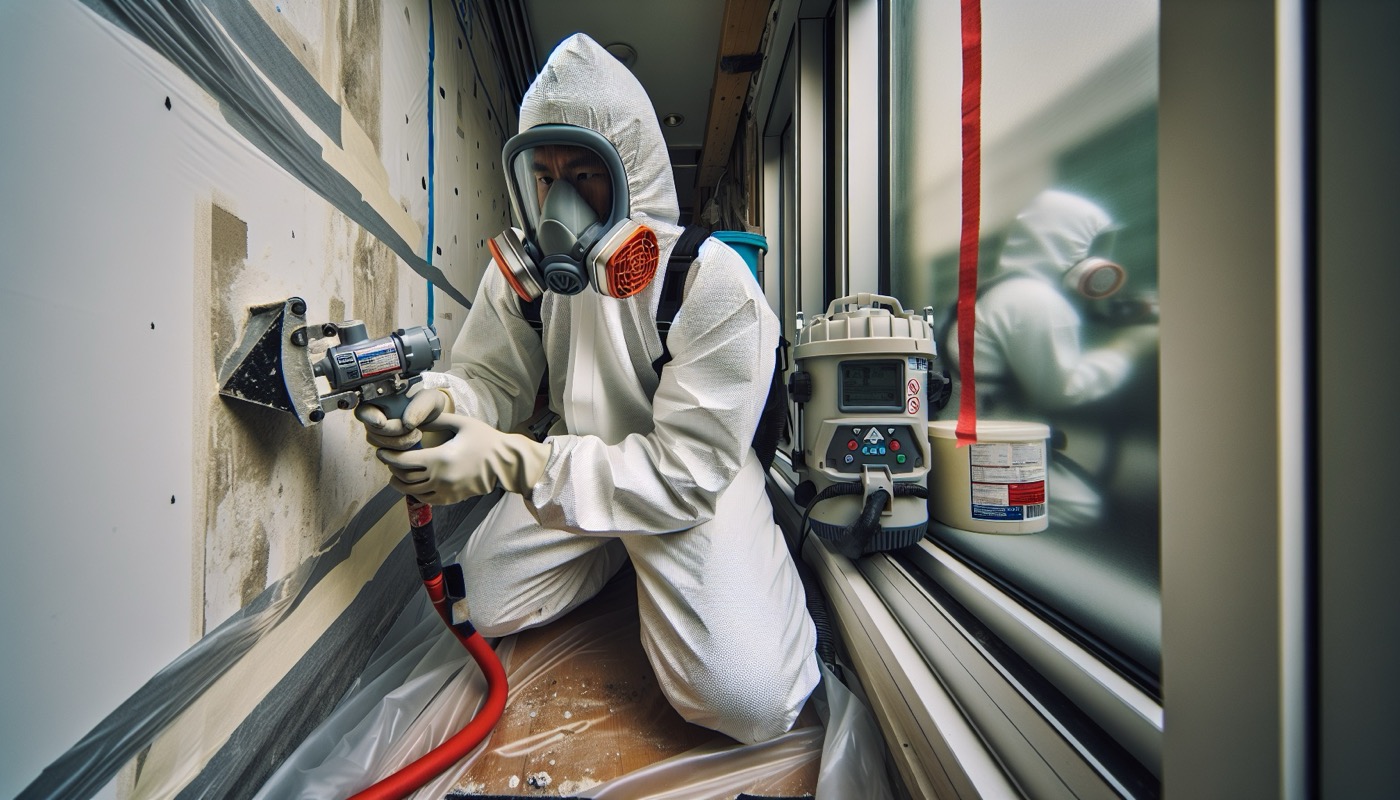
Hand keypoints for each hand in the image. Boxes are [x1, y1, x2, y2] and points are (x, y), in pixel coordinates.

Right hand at [354, 386, 451, 449]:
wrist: (433, 419)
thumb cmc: (428, 405)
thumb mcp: (430, 400)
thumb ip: (420, 407)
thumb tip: (407, 423)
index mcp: (379, 400)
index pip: (363, 410)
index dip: (370, 417)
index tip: (382, 422)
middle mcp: (374, 416)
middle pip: (372, 430)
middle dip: (393, 432)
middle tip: (413, 429)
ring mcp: (377, 433)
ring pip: (378, 443)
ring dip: (399, 443)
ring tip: (417, 434)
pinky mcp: (384, 446)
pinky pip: (386, 454)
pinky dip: (400, 452)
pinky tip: (412, 443)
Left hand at [376, 413, 551, 503]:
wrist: (505, 463)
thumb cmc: (485, 440)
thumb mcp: (461, 424)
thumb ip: (436, 421)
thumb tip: (415, 421)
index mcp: (440, 459)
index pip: (404, 462)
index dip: (389, 458)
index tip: (381, 453)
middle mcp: (441, 478)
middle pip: (405, 478)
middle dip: (392, 470)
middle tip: (388, 461)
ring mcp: (446, 491)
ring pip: (412, 492)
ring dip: (400, 484)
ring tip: (395, 475)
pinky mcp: (452, 498)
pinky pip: (427, 500)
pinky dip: (415, 493)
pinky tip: (413, 486)